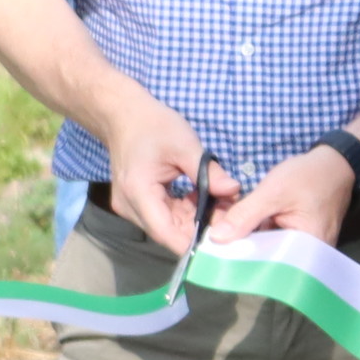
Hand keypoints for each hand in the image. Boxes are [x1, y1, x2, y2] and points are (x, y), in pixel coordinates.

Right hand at [102, 95, 215, 254]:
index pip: (166, 233)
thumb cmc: (154, 126)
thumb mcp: (185, 145)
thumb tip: (234, 191)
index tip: (222, 242)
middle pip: (169, 232)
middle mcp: (130, 206)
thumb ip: (209, 173)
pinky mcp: (138, 203)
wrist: (125, 116)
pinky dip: (186, 212)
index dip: (193, 243)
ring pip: (169, 226)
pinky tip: (205, 200)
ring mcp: (131, 207)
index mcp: (138, 192)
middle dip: (201, 229)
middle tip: (231, 216)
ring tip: (222, 206)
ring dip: (195, 220)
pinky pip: (165, 216)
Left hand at [207, 141, 359, 248]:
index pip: (266, 263)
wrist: (335, 163)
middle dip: (239, 246)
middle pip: (265, 259)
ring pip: (267, 249)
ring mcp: (303, 250)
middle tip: (212, 234)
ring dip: (246, 238)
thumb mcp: (274, 192)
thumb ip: (245, 215)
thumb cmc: (310, 176)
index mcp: (307, 251)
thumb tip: (215, 238)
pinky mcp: (297, 240)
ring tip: (221, 228)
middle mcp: (308, 258)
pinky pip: (273, 241)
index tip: (211, 247)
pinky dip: (257, 232)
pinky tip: (239, 224)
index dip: (237, 257)